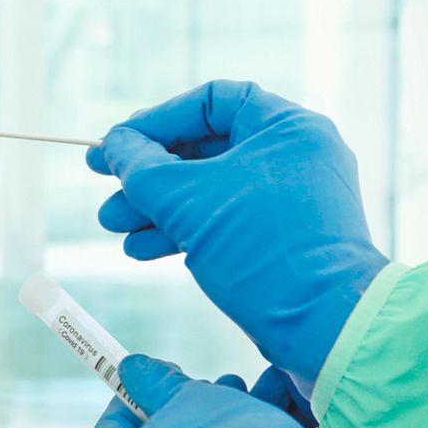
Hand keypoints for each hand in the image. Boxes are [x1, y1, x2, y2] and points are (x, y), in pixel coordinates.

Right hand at [86, 80, 387, 390]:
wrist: (324, 326)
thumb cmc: (264, 251)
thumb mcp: (187, 200)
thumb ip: (141, 166)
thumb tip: (114, 145)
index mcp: (286, 127)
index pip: (210, 101)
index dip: (156, 120)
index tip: (117, 143)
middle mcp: (292, 156)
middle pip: (203, 149)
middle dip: (147, 173)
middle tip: (102, 184)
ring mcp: (288, 201)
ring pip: (207, 191)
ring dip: (155, 207)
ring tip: (113, 225)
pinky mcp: (280, 240)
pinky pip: (222, 223)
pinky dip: (181, 232)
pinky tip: (140, 250)